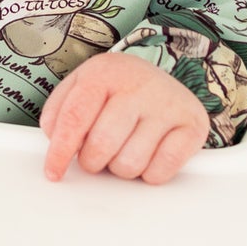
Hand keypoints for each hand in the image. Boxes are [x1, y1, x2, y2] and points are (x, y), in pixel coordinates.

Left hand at [38, 52, 208, 185]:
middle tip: (98, 154)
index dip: (60, 151)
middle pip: (101, 145)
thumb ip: (60, 112)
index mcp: (105, 72)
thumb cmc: (116, 91)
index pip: (74, 118)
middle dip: (93, 161)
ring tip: (126, 147)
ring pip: (130, 163)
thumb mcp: (81, 88)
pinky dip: (150, 173)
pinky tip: (149, 154)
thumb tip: (54, 142)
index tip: (53, 172)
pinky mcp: (193, 125)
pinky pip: (161, 171)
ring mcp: (168, 104)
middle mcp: (139, 83)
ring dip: (122, 167)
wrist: (161, 81)